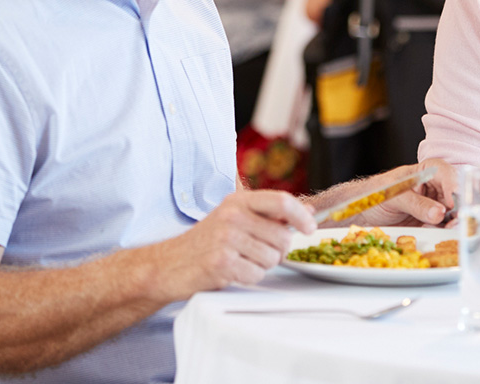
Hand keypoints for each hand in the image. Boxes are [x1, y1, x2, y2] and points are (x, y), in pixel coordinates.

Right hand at [151, 189, 316, 299]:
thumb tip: (308, 211)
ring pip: (272, 258)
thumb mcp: (236, 217)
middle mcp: (232, 216)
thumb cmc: (206, 241)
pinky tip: (234, 271)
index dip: (301, 216)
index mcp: (238, 200)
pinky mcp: (221, 264)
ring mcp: (225, 239)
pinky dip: (250, 277)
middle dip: (279, 250)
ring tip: (242, 260)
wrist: (168, 264)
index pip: (281, 201)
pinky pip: (256, 275)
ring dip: (263, 265)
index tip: (310, 228)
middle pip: (282, 236)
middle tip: (260, 252)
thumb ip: (270, 213)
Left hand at [358, 159, 457, 227]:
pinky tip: (442, 235)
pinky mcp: (429, 224)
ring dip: (454, 221)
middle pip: (453, 193)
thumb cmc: (374, 195)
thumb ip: (416, 204)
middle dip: (458, 206)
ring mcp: (432, 207)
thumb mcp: (393, 196)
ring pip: (451, 212)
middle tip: (456, 220)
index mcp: (424, 173)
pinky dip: (445, 232)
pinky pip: (443, 227)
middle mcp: (432, 189)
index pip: (443, 172)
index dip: (451, 184)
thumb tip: (439, 213)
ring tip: (450, 229)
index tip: (451, 201)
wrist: (361, 214)